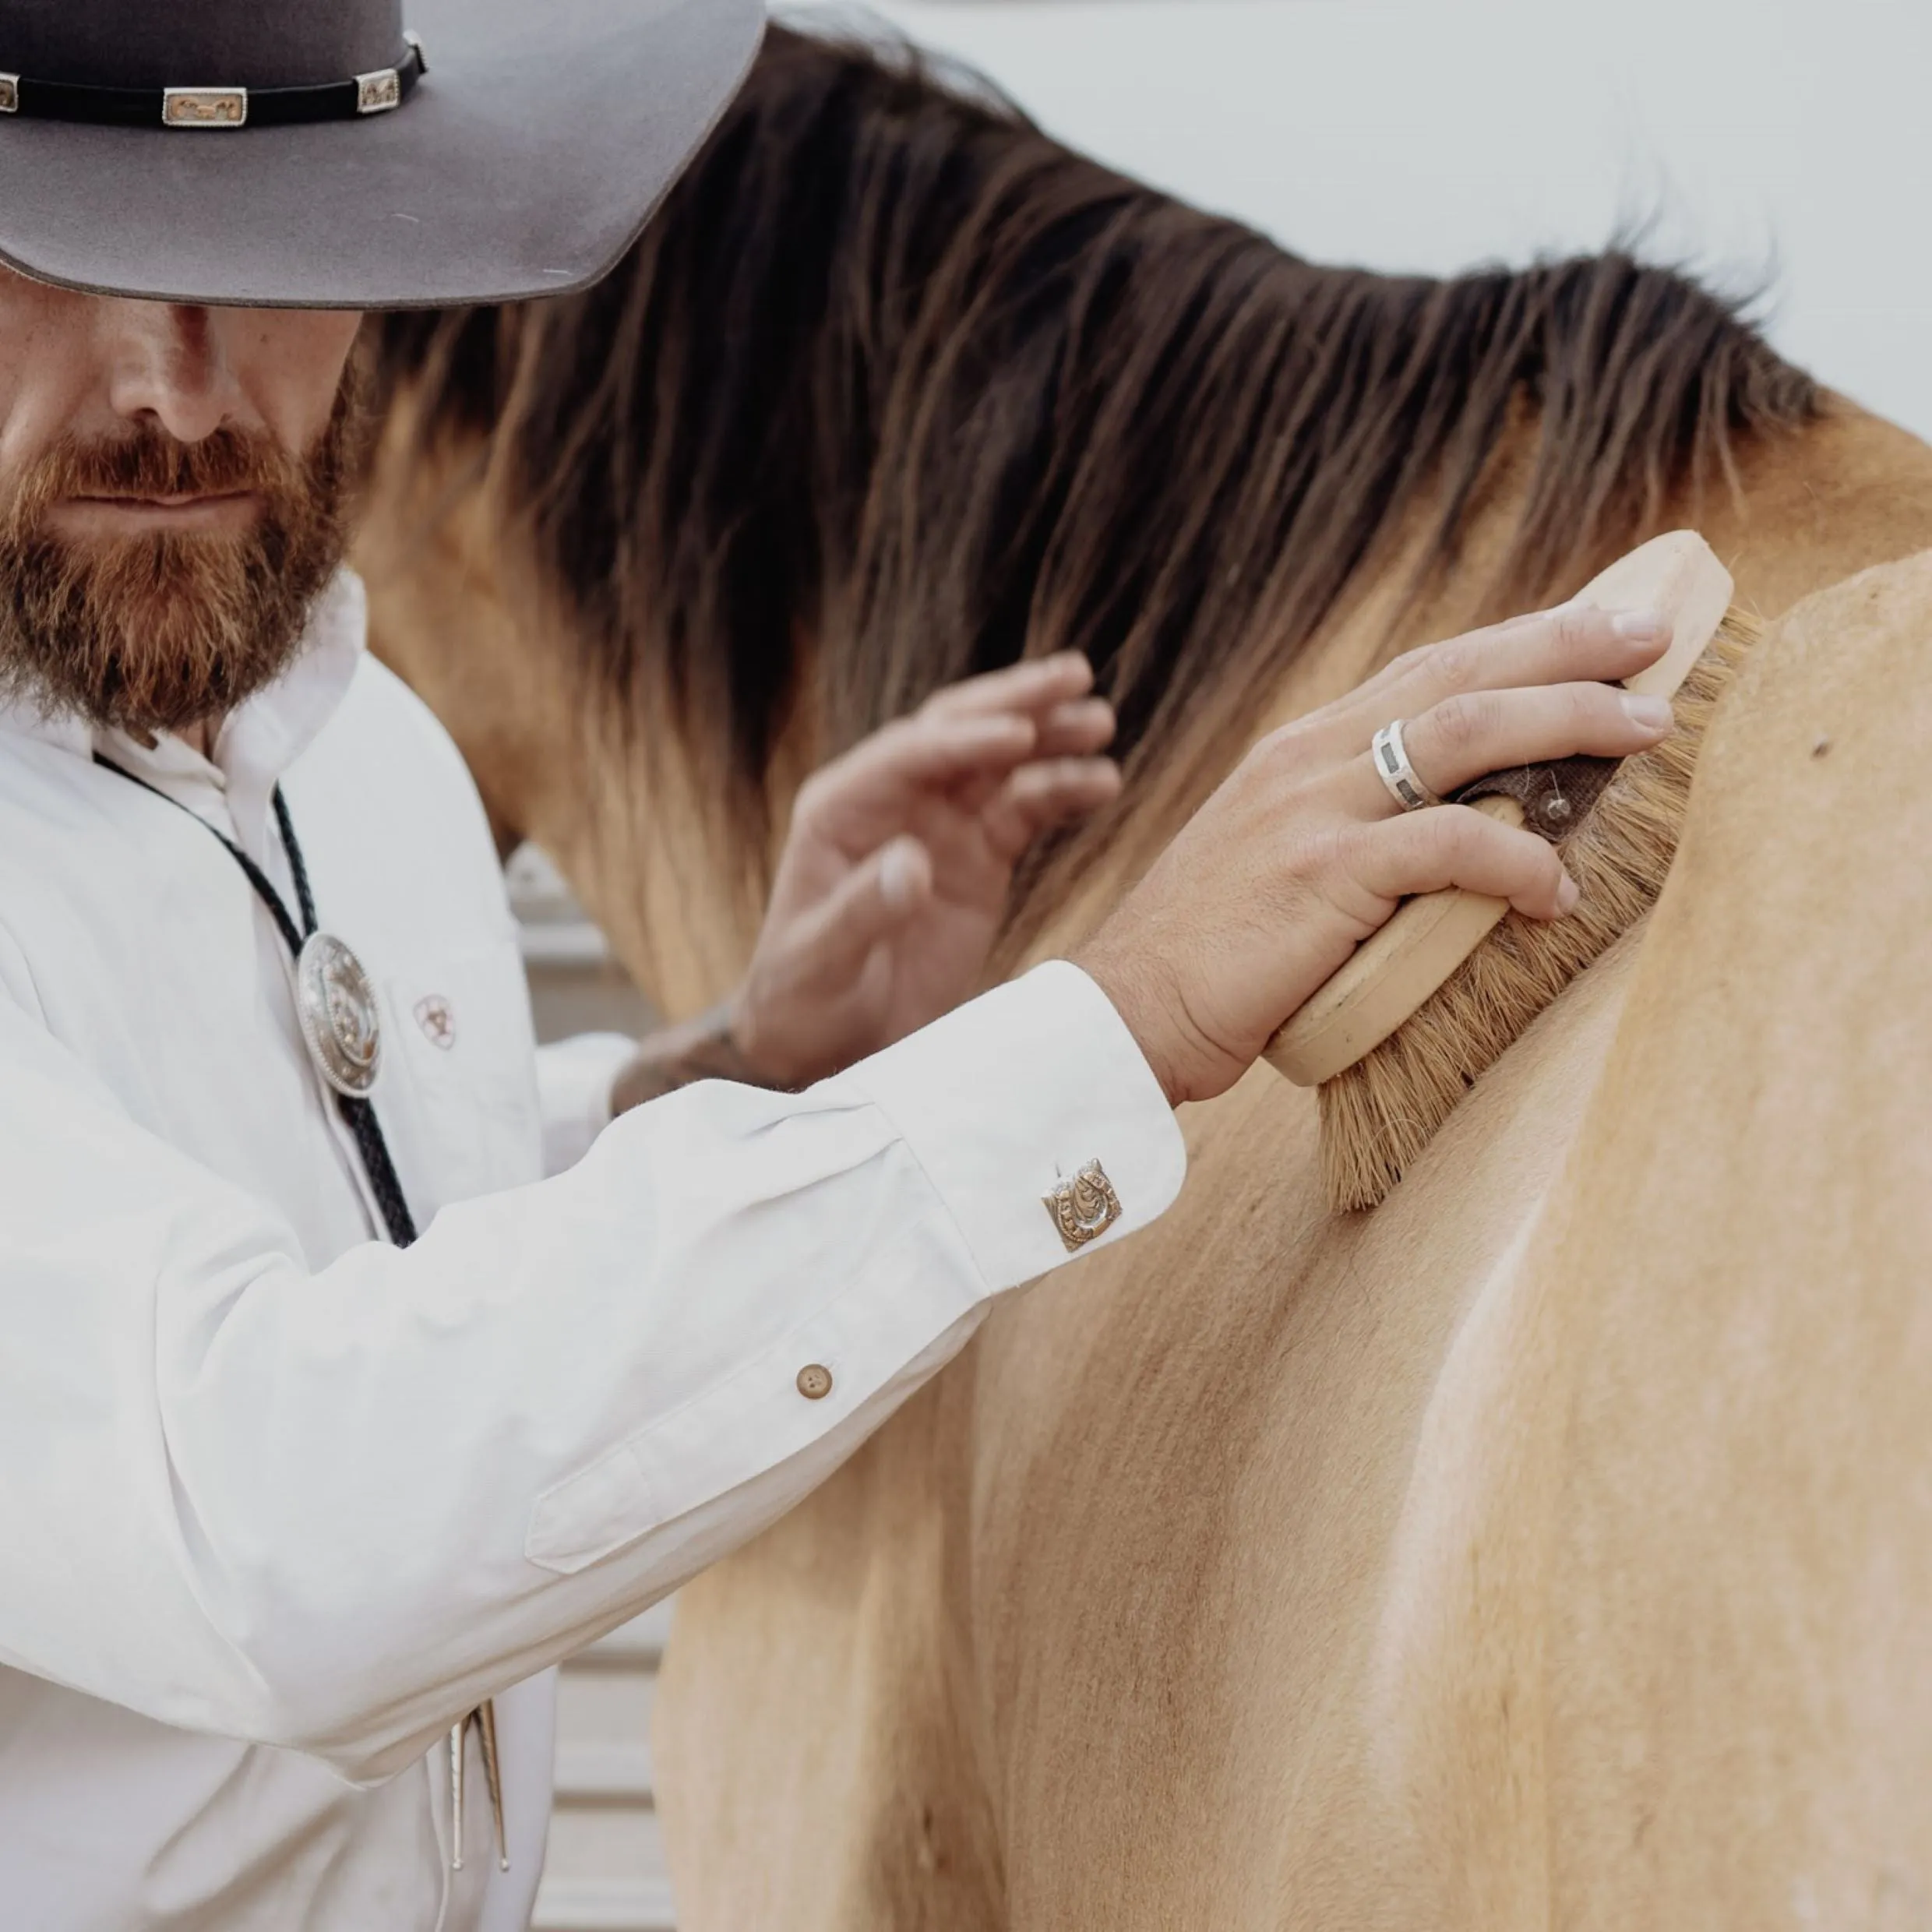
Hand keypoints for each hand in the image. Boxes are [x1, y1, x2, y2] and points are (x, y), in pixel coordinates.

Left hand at [729, 654, 1120, 1087]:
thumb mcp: (819, 959)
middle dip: (1016, 702)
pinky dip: (1063, 793)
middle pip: (958, 733)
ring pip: (1001, 765)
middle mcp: (893, 803)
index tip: (1020, 734)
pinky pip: (1026, 812)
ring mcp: (941, 827)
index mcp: (841, 808)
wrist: (824, 1042)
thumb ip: (862, 909)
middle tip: (1075, 676)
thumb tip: (914, 860)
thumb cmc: (803, 996)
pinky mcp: (979, 859)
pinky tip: (1103, 782)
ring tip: (1099, 724)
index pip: (910, 753)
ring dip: (1050, 739)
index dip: (965, 739)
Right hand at [1075, 603, 1679, 1104]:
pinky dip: (1516, 858)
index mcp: (1301, 750)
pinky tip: (1560, 889)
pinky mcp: (1321, 875)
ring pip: (1461, 733)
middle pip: (1455, 673)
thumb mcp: (1281, 865)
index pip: (1426, 670)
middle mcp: (1308, 758)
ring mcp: (1312, 811)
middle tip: (1652, 635)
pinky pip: (1445, 847)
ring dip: (1564, 720)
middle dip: (1562, 647)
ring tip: (1647, 728)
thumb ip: (1357, 832)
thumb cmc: (1212, 955)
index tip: (1597, 629)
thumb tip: (1460, 834)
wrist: (1125, 1010)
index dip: (1518, 643)